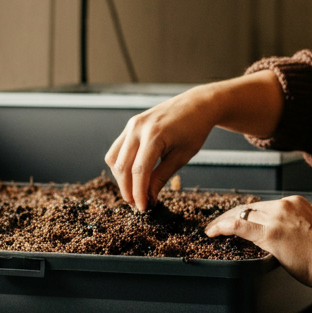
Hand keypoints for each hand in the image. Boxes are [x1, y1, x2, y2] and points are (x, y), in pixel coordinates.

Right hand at [105, 87, 217, 211]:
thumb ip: (162, 177)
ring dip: (121, 178)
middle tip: (138, 204)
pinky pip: (117, 149)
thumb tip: (148, 197)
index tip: (143, 208)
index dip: (139, 193)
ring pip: (114, 158)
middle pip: (122, 167)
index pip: (139, 171)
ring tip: (135, 191)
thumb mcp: (182, 156)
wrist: (197, 105)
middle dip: (127, 189)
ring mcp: (132, 125)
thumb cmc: (194, 129)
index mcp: (154, 135)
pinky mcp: (130, 125)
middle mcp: (138, 128)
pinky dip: (121, 165)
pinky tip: (134, 175)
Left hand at [204, 195, 311, 289]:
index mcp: (296, 203)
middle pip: (250, 208)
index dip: (245, 213)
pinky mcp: (271, 234)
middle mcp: (285, 205)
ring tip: (212, 230)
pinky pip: (239, 226)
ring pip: (242, 215)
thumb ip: (294, 227)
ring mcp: (277, 218)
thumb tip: (281, 236)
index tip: (236, 218)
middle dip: (231, 215)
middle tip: (217, 224)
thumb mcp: (311, 230)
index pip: (263, 205)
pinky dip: (222, 227)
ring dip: (223, 222)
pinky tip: (213, 232)